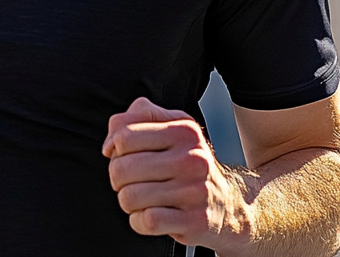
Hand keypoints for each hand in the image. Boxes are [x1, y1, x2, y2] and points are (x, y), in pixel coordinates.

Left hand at [103, 97, 250, 250]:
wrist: (229, 205)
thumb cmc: (188, 164)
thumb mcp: (169, 128)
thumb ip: (134, 118)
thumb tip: (110, 145)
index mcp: (183, 130)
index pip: (124, 136)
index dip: (115, 149)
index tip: (122, 157)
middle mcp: (193, 158)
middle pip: (121, 168)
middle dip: (117, 179)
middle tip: (132, 182)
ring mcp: (195, 191)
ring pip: (130, 196)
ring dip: (128, 202)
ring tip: (143, 199)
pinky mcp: (195, 221)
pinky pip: (146, 221)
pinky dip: (138, 221)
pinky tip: (150, 216)